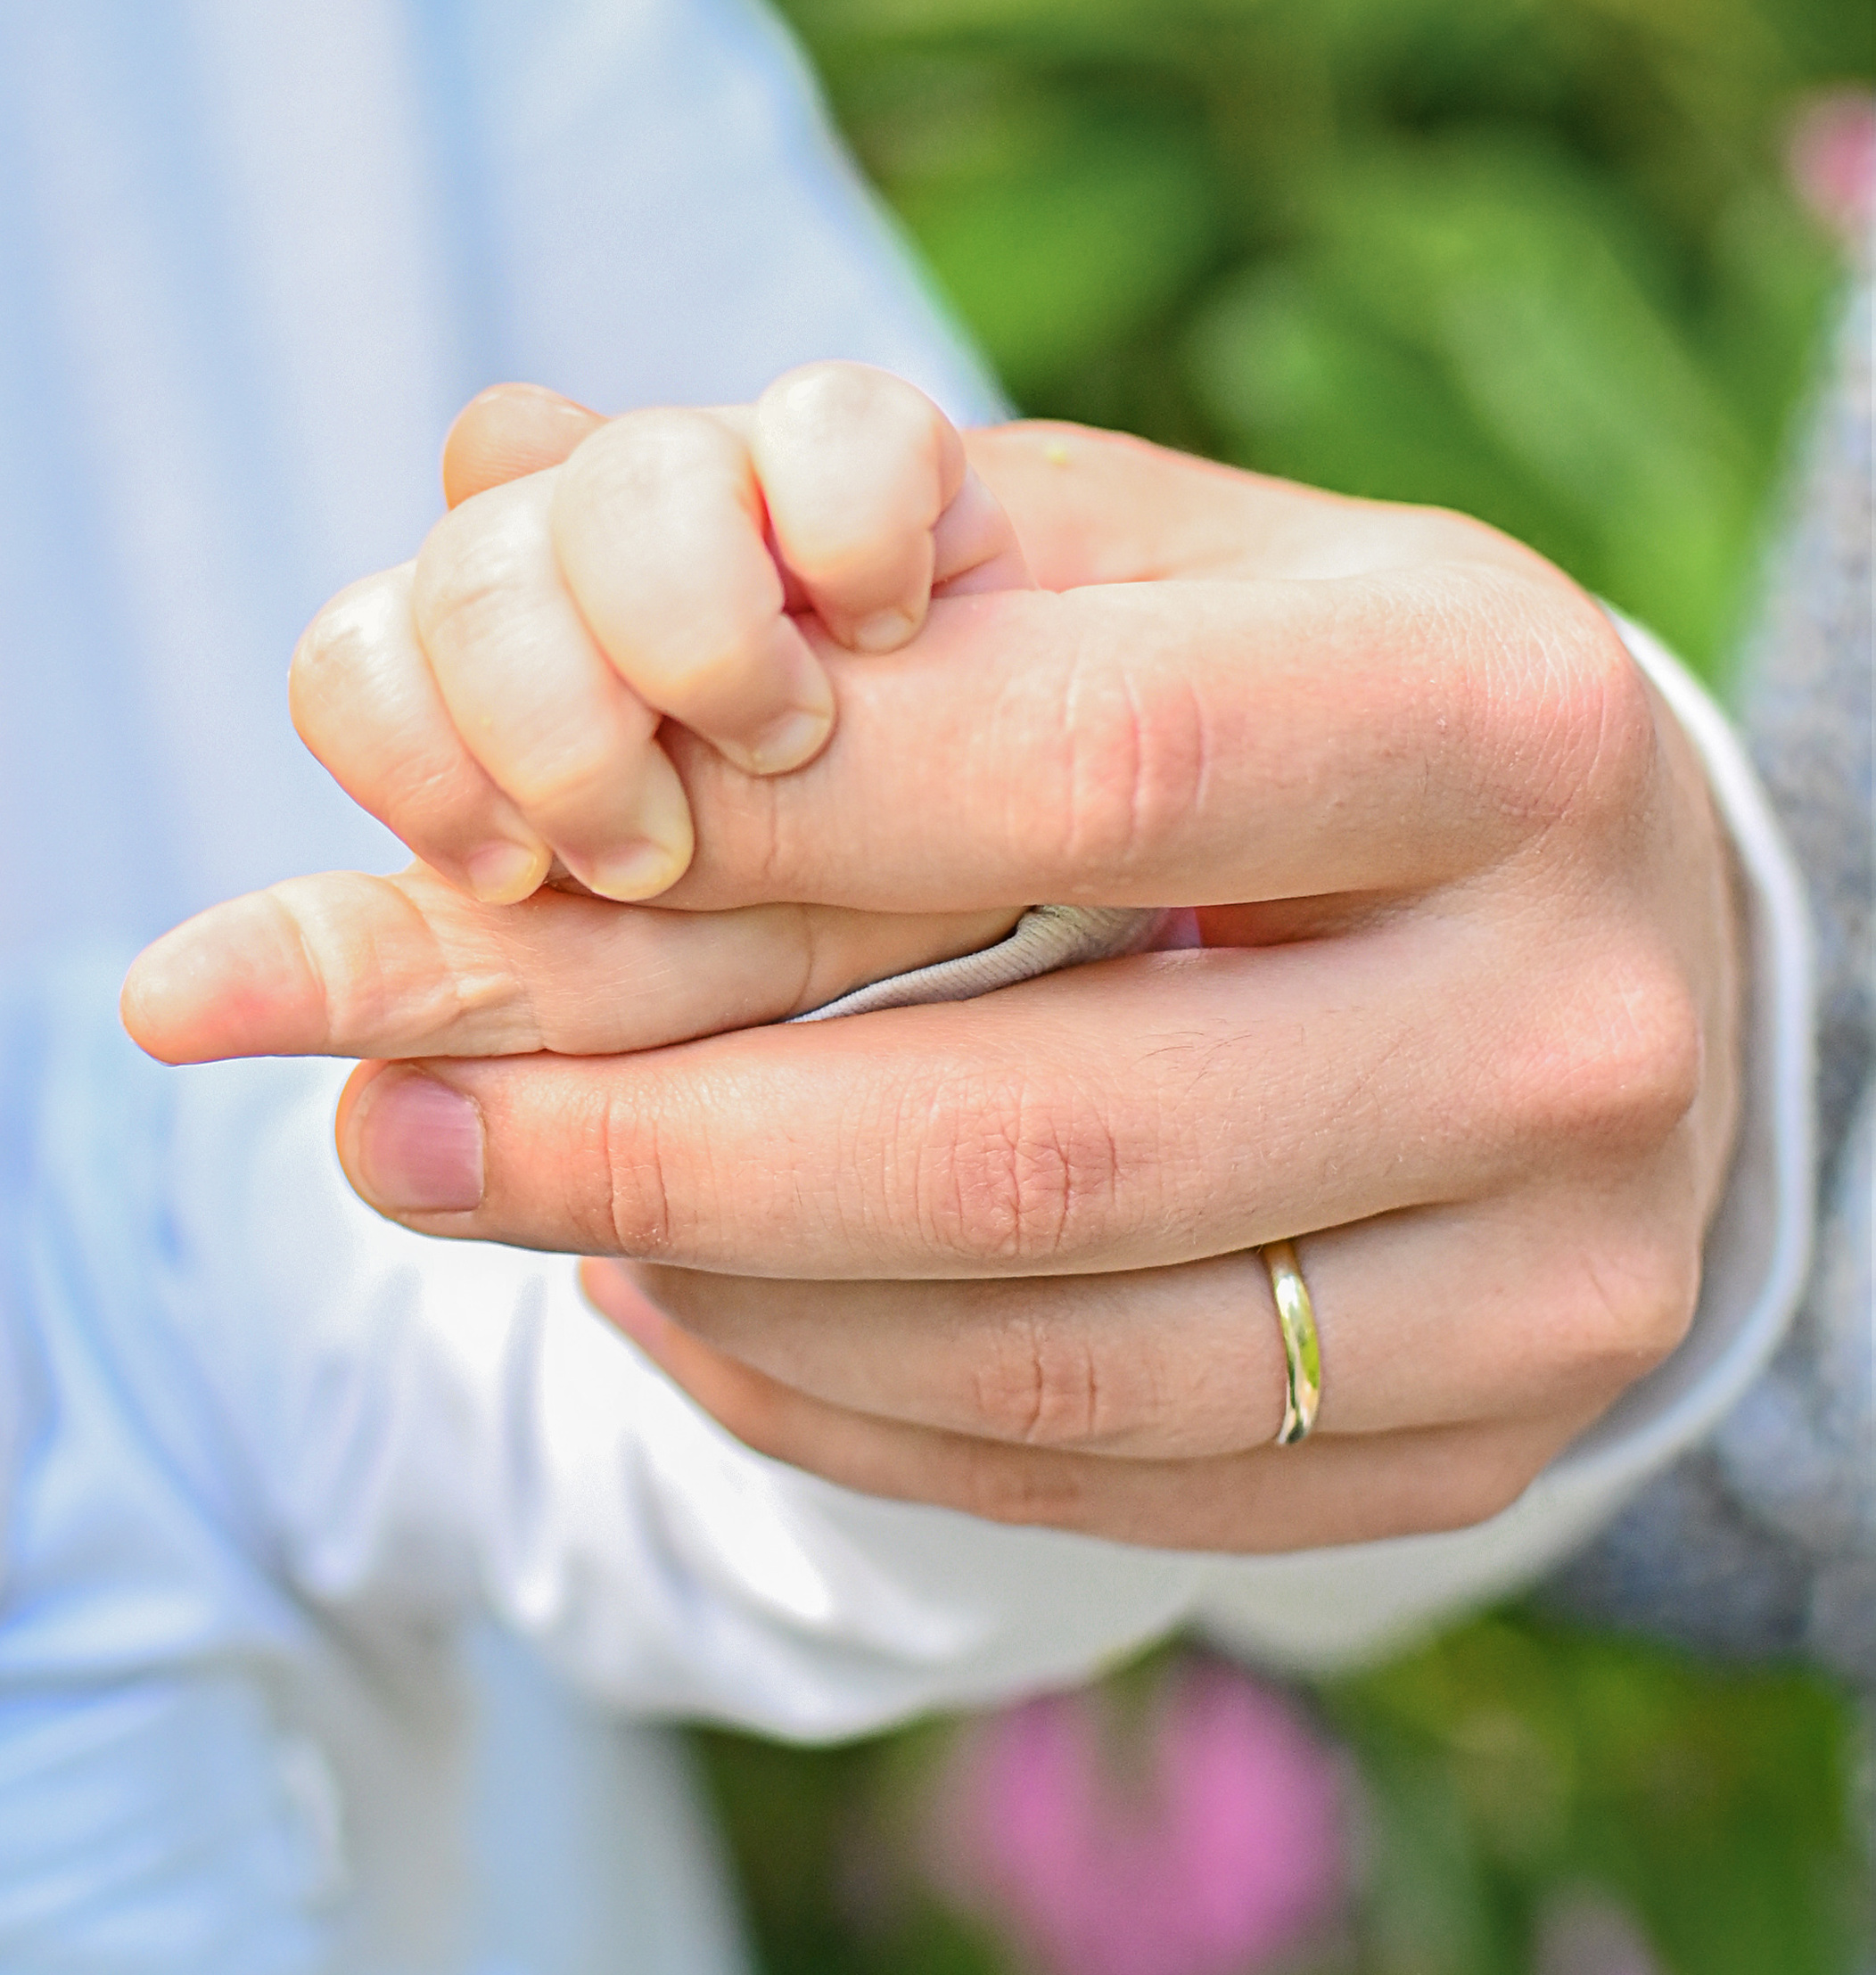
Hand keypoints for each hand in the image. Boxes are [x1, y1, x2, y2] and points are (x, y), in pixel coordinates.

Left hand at [127, 417, 1744, 1556]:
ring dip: (712, 1292)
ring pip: (1037, 1361)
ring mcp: (1556, 1278)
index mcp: (1497, 713)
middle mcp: (1573, 1017)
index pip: (1067, 776)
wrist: (1604, 943)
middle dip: (644, 1139)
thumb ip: (820, 545)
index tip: (442, 868)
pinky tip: (673, 1305)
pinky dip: (824, 1409)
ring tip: (495, 1201)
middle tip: (369, 1121)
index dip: (732, 831)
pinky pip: (1073, 1487)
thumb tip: (469, 488)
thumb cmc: (1293, 710)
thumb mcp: (1114, 571)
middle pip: (1034, 1137)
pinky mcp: (1480, 1461)